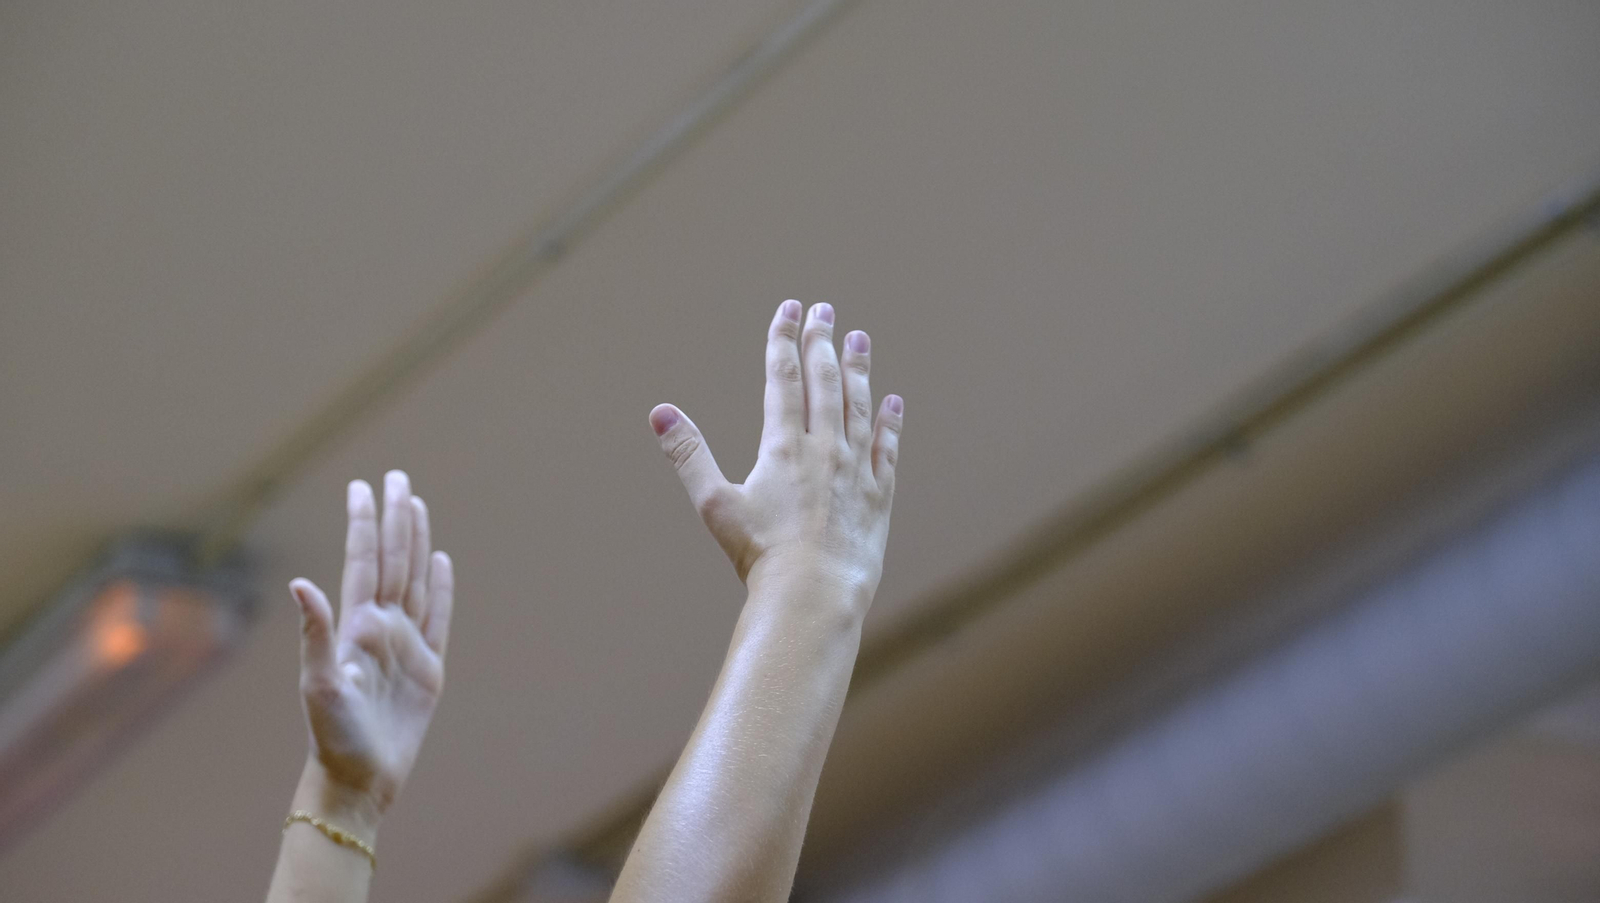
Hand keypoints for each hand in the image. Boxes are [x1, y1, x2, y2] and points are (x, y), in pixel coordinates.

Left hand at [288, 471, 453, 816]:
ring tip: (417, 506)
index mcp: (357, 626)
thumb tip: (300, 582)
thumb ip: (315, 632)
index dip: (364, 524)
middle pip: (393, 560)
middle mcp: (382, 627)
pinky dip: (442, 588)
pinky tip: (442, 562)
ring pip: (415, 580)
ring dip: (416, 542)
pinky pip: (439, 618)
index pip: (364, 561)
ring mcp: (406, 645)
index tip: (364, 486)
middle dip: (395, 518)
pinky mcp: (429, 667)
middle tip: (397, 476)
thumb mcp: (320, 684)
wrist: (359, 777)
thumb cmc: (332, 736)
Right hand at [649, 300, 902, 607]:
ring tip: (859, 338)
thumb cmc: (760, 555)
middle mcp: (824, 450)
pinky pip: (887, 450)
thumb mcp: (715, 504)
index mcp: (784, 447)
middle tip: (824, 310)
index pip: (784, 378)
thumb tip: (660, 413)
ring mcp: (856, 471)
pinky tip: (894, 403)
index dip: (784, 340)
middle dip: (822, 341)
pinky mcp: (878, 497)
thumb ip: (689, 454)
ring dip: (859, 370)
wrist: (814, 594)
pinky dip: (890, 423)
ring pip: (859, 407)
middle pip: (825, 382)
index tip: (789, 309)